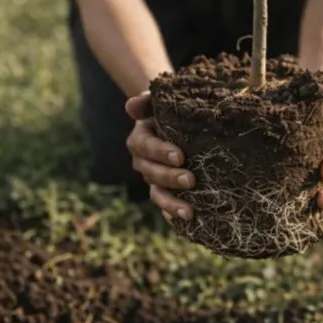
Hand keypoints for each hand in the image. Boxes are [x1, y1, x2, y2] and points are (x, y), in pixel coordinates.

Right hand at [125, 92, 194, 220]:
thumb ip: (147, 101)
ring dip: (171, 203)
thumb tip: (130, 106)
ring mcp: (153, 178)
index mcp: (140, 139)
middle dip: (170, 178)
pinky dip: (172, 214)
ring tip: (189, 212)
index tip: (180, 157)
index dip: (160, 152)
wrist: (180, 121)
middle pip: (151, 173)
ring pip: (157, 194)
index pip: (146, 146)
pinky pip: (166, 205)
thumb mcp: (160, 101)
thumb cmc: (171, 109)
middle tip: (191, 180)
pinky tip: (186, 221)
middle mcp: (143, 161)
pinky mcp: (165, 190)